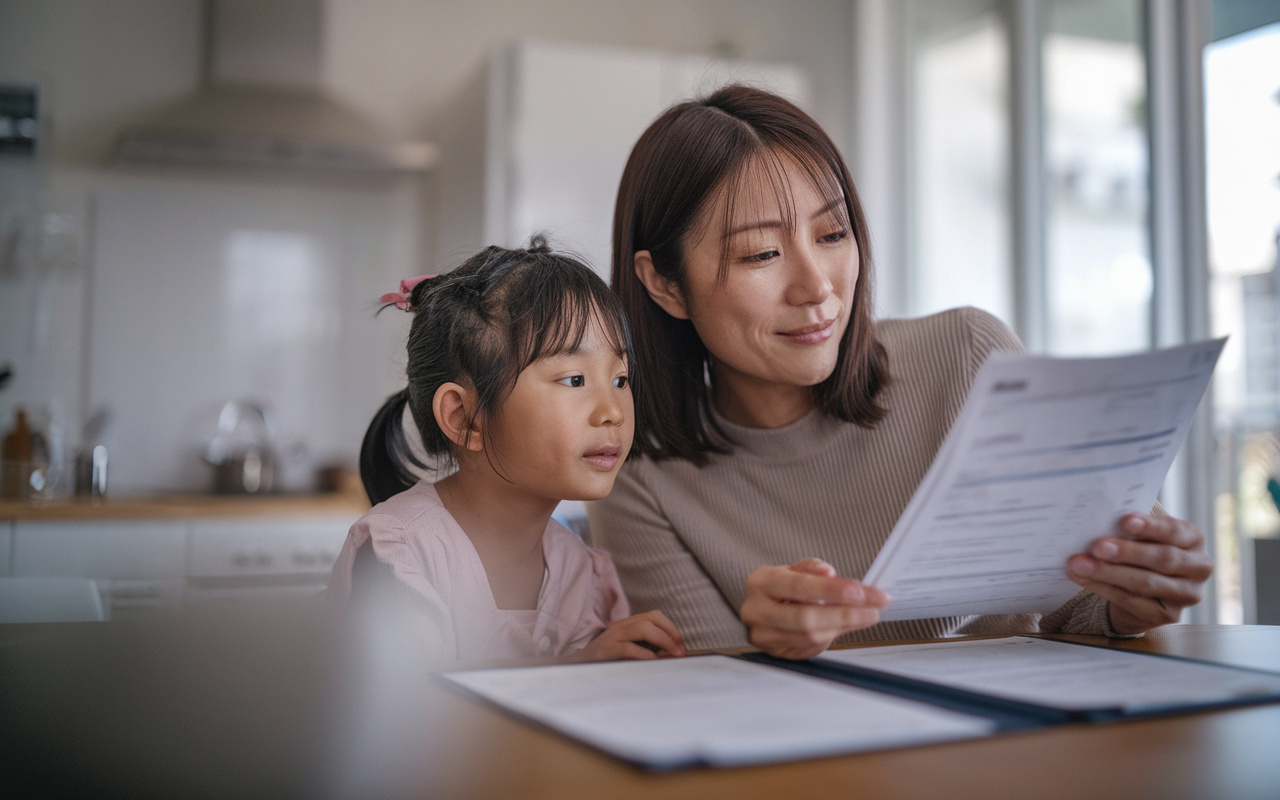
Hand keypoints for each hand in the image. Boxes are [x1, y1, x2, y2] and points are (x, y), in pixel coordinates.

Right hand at [567, 610, 685, 661]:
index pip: (655, 616)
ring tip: (672, 655)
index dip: (671, 629)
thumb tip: (671, 656)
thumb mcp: (628, 651)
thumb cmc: (606, 663)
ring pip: (643, 628)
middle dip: (671, 633)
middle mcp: (621, 626)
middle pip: (652, 618)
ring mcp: (613, 636)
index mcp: (627, 624)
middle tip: (680, 651)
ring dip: (663, 640)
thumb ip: (646, 650)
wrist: (575, 669)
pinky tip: (654, 664)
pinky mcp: (607, 650)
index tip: (681, 646)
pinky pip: (630, 648)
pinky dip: (646, 656)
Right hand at [739, 558, 890, 659]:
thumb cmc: (778, 587)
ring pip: (810, 637)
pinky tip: (848, 624)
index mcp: (761, 583)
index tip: (861, 591)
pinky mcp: (777, 653)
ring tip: (867, 614)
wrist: (759, 608)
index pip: (798, 586)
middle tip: (873, 607)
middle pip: (805, 618)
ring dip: (844, 626)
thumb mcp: (791, 569)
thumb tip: (829, 573)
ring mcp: (765, 636)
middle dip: (845, 614)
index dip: (832, 590)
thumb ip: (811, 568)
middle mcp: (758, 611)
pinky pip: (811, 648)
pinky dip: (834, 635)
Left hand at [1066, 513, 1213, 634]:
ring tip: (1079, 564)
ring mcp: (1186, 594)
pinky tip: (1082, 578)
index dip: (1150, 526)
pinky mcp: (1167, 615)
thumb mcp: (1141, 534)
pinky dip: (1102, 588)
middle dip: (1126, 552)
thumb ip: (1129, 526)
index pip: (1174, 530)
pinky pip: (1131, 600)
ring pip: (1145, 583)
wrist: (1141, 589)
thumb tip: (1098, 515)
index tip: (1124, 520)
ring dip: (1108, 572)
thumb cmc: (1140, 549)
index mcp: (1193, 539)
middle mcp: (1198, 567)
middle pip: (1162, 558)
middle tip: (1096, 546)